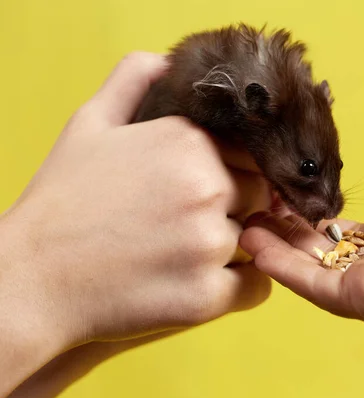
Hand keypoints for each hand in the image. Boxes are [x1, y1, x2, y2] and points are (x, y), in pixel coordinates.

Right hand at [0, 52, 270, 394]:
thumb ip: (133, 80)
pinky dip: (242, 285)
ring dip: (234, 246)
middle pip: (258, 196)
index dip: (233, 172)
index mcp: (188, 143)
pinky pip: (256, 287)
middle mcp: (207, 188)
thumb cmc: (63, 202)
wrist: (32, 278)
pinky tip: (210, 279)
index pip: (249, 154)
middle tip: (193, 224)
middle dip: (235, 207)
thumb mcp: (90, 123)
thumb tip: (170, 61)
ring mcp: (209, 244)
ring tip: (188, 253)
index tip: (209, 190)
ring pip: (257, 240)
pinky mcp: (206, 296)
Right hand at [240, 160, 363, 345]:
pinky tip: (255, 244)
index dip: (321, 218)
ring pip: (314, 272)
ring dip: (277, 251)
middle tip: (253, 212)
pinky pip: (316, 286)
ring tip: (242, 227)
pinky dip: (283, 267)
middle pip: (329, 254)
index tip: (288, 199)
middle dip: (289, 234)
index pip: (354, 234)